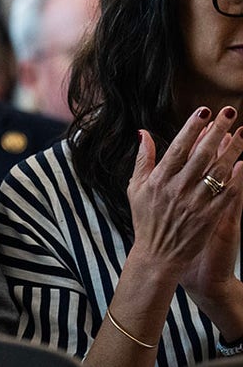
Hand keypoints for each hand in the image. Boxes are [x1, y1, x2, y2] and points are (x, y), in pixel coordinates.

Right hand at [129, 107, 242, 275]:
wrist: (158, 256)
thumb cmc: (146, 220)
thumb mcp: (135, 188)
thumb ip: (142, 160)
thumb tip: (143, 133)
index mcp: (158, 180)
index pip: (178, 147)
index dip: (192, 128)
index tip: (204, 111)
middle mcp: (177, 189)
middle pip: (202, 154)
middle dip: (217, 131)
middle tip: (230, 113)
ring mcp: (195, 203)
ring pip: (218, 171)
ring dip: (232, 150)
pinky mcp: (210, 217)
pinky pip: (227, 193)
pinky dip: (237, 177)